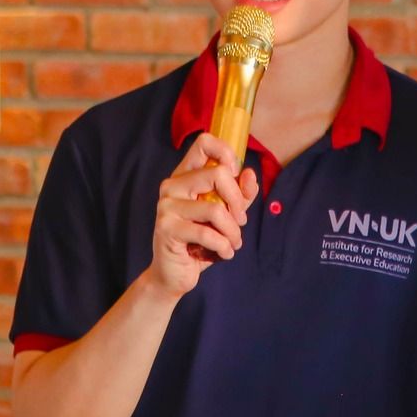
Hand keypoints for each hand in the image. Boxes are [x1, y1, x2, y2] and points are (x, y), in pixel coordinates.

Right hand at [147, 134, 258, 297]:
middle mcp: (172, 185)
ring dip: (233, 231)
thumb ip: (239, 194)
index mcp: (184, 175)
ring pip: (216, 209)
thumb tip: (249, 174)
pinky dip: (224, 246)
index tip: (236, 176)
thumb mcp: (226, 215)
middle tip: (241, 221)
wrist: (173, 274)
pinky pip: (208, 233)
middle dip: (238, 201)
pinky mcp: (167, 228)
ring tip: (234, 243)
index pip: (203, 143)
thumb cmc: (200, 241)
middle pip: (217, 174)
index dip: (227, 154)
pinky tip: (225, 253)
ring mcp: (167, 206)